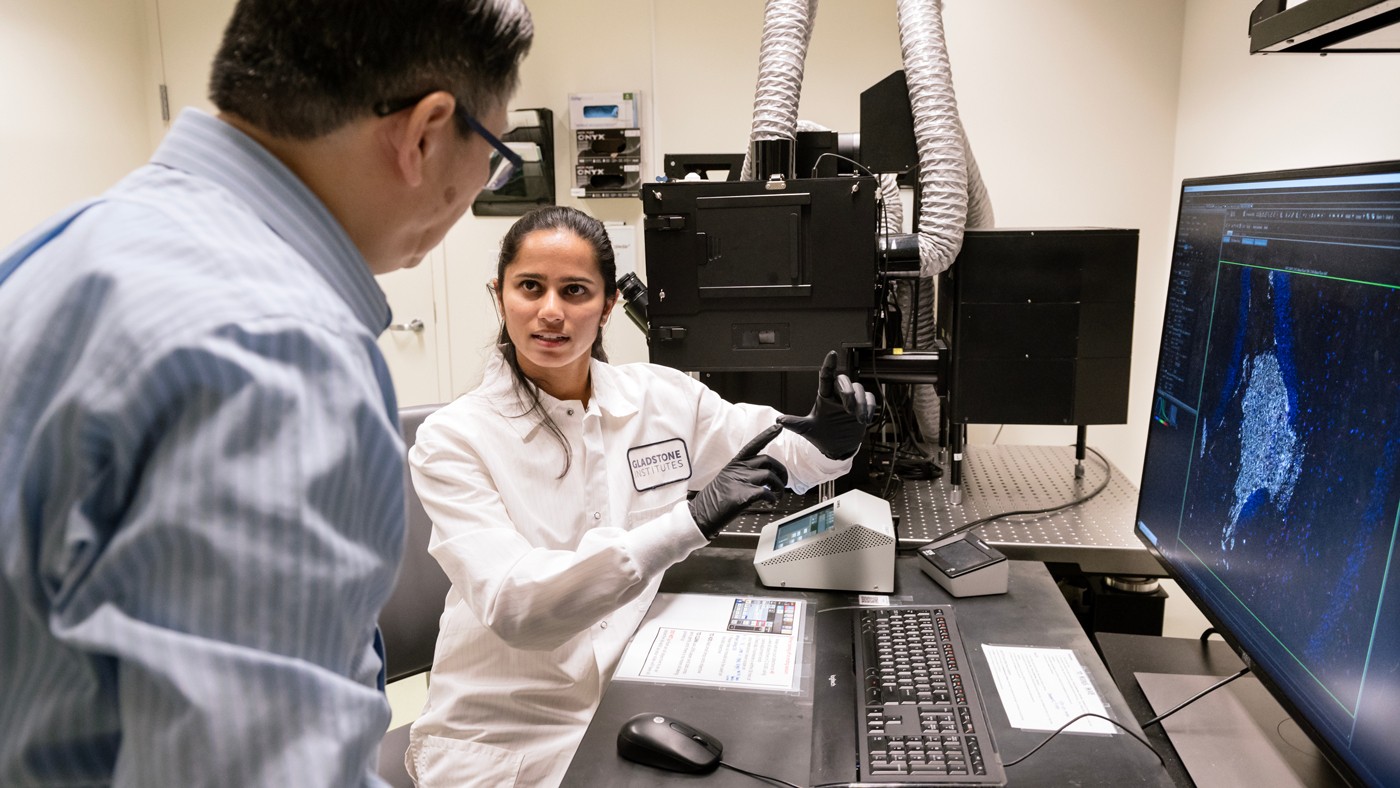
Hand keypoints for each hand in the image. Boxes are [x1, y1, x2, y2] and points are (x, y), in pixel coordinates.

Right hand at [688, 424, 789, 539]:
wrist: (701, 514)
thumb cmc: (715, 499)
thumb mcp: (728, 479)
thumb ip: (744, 474)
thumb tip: (764, 477)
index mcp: (735, 464)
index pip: (753, 445)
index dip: (766, 435)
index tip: (778, 426)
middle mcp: (738, 469)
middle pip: (768, 461)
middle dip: (781, 471)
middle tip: (783, 482)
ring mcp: (740, 481)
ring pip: (770, 476)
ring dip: (779, 487)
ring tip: (777, 496)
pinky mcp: (743, 495)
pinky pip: (766, 493)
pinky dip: (773, 498)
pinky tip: (771, 503)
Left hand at [778, 350, 876, 459]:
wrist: (836, 448)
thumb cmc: (821, 435)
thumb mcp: (806, 429)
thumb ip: (794, 423)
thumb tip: (779, 420)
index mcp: (825, 395)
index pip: (826, 376)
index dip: (829, 364)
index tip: (832, 354)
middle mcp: (838, 395)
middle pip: (844, 381)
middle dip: (848, 392)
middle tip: (848, 409)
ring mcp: (852, 400)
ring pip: (859, 388)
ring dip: (860, 403)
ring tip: (858, 419)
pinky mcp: (864, 407)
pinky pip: (870, 398)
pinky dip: (870, 407)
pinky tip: (865, 419)